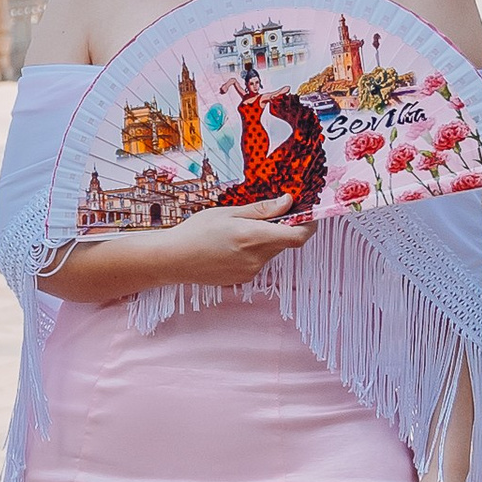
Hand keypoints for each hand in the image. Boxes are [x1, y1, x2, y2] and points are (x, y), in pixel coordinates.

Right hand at [162, 206, 316, 287]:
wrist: (173, 259)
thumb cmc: (196, 232)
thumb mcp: (229, 212)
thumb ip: (262, 210)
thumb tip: (287, 202)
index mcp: (254, 237)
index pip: (298, 236)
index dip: (309, 225)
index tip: (307, 214)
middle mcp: (256, 258)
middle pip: (284, 242)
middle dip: (281, 228)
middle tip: (265, 215)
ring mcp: (250, 271)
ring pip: (270, 252)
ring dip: (265, 240)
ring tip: (239, 232)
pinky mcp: (243, 278)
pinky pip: (258, 262)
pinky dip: (253, 251)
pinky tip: (231, 246)